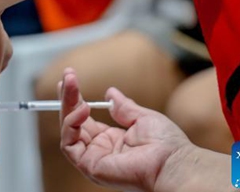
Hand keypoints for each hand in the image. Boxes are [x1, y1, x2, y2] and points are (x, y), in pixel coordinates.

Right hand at [59, 67, 193, 191]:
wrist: (173, 162)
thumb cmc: (166, 146)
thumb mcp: (142, 118)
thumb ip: (124, 107)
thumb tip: (110, 93)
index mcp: (111, 140)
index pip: (85, 118)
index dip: (75, 99)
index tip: (70, 79)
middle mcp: (99, 150)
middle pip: (72, 121)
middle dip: (67, 98)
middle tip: (67, 75)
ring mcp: (92, 158)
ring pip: (68, 130)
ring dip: (67, 105)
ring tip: (72, 84)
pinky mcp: (89, 165)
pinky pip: (69, 144)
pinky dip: (71, 123)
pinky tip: (83, 108)